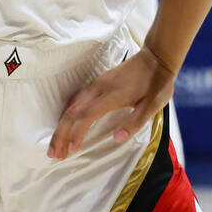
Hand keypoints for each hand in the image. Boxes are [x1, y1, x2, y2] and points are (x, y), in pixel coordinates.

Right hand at [48, 46, 175, 160]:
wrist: (156, 57)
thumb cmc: (157, 83)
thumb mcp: (153, 104)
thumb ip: (135, 121)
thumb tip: (117, 138)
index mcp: (112, 95)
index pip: (87, 115)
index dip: (76, 133)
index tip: (70, 150)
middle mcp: (99, 88)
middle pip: (73, 112)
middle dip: (61, 134)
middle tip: (54, 155)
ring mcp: (97, 84)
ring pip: (72, 105)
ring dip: (62, 126)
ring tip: (56, 146)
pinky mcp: (97, 82)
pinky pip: (76, 99)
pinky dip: (67, 114)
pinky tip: (65, 123)